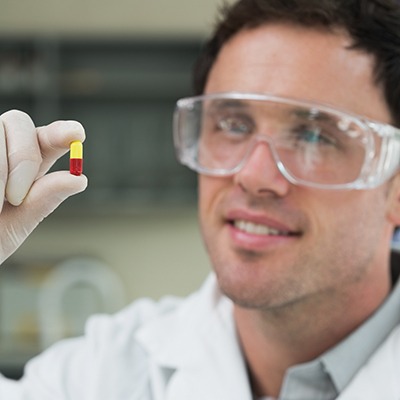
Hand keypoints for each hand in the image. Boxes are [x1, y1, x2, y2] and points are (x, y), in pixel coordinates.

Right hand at [0, 110, 87, 263]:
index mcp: (23, 167)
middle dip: (24, 156)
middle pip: (18, 121)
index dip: (61, 132)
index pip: (45, 139)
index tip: (76, 134)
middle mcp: (1, 150)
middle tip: (14, 197)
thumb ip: (42, 201)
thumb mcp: (13, 225)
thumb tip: (80, 179)